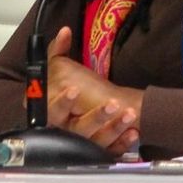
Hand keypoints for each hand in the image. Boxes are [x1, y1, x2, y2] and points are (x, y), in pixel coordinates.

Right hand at [44, 26, 142, 156]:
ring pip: (96, 141)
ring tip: (128, 114)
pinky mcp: (98, 151)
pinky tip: (132, 133)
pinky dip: (121, 143)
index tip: (74, 89)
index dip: (62, 102)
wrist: (94, 107)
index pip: (51, 112)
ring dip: (113, 128)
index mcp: (53, 113)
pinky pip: (110, 151)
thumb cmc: (76, 89)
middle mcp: (66, 131)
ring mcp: (83, 143)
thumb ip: (58, 51)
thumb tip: (64, 31)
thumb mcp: (61, 69)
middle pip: (77, 129)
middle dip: (95, 117)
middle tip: (112, 103)